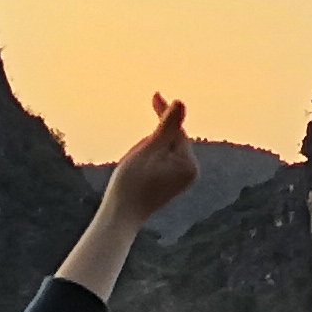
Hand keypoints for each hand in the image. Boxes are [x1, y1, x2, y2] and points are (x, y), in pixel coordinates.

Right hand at [100, 95, 200, 227]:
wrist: (121, 216)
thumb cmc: (131, 183)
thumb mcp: (148, 149)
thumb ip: (166, 126)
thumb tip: (180, 103)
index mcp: (189, 164)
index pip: (177, 130)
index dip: (165, 112)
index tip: (155, 95)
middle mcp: (190, 172)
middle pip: (172, 140)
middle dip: (153, 137)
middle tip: (134, 155)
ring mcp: (182, 179)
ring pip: (165, 149)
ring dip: (149, 147)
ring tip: (133, 166)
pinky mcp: (172, 183)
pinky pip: (162, 160)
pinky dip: (150, 157)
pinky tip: (136, 169)